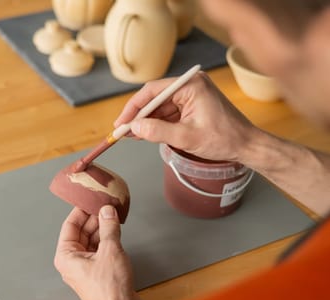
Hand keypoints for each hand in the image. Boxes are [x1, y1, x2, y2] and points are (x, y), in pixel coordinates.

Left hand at [54, 206, 148, 299]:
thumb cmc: (110, 288)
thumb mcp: (110, 250)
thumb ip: (109, 227)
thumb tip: (107, 210)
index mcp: (66, 256)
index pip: (70, 225)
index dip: (80, 210)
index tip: (90, 198)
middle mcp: (72, 261)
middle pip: (81, 232)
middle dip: (94, 218)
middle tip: (106, 204)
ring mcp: (85, 267)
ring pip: (92, 240)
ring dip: (102, 228)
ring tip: (113, 213)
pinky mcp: (99, 272)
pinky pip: (100, 250)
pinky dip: (107, 239)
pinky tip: (116, 230)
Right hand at [114, 71, 256, 161]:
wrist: (246, 145)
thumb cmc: (224, 139)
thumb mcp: (186, 137)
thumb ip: (157, 131)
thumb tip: (134, 128)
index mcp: (191, 85)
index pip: (152, 92)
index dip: (133, 108)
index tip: (121, 123)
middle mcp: (190, 84)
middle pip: (154, 97)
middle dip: (138, 115)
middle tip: (122, 130)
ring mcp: (191, 94)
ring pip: (159, 106)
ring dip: (146, 121)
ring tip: (130, 135)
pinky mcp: (191, 104)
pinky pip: (168, 112)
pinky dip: (156, 123)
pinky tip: (144, 133)